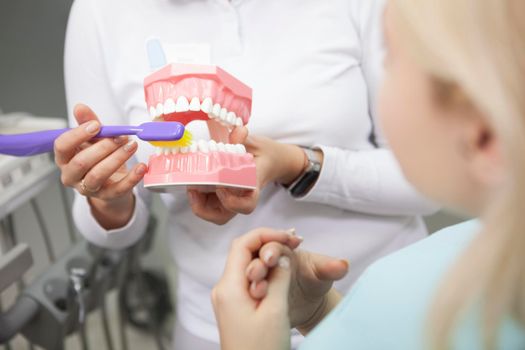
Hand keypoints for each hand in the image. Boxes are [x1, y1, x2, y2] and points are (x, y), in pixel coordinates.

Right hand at [55, 103, 146, 228]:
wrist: (111, 180)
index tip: (96, 125)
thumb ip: (87, 123)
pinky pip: (119, 189)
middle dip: (103, 147)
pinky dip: (132, 178)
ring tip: (132, 146)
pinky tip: (142, 167)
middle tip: (121, 136)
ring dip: (117, 159)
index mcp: (64, 158)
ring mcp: (88, 188)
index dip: (78, 135)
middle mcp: (71, 175)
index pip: (62, 146)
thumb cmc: (98, 156)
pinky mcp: (107, 196)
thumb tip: (80, 107)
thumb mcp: (93, 138)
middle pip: (82, 162)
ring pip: (97, 175)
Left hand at [188, 128, 307, 224]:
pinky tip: (192, 181)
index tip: (221, 186)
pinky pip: (207, 205)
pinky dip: (197, 198)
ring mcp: (230, 199)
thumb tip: (238, 132)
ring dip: (198, 204)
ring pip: (213, 214)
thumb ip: (245, 139)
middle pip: (223, 217)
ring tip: (191, 186)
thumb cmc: (264, 154)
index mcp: (253, 186)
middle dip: (205, 210)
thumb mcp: (257, 143)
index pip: (247, 205)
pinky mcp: (221, 197)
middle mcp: (240, 198)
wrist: (270, 161)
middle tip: (194, 189)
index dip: (232, 202)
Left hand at [212, 228, 302, 349]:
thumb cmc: (262, 349)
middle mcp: (224, 290)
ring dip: (268, 261)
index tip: (289, 237)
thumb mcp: (276, 310)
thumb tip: (281, 256)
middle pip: (243, 253)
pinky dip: (266, 275)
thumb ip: (279, 278)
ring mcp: (228, 300)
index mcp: (229, 287)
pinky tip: (282, 276)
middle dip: (269, 245)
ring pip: (247, 267)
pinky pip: (248, 282)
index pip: (242, 245)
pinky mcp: (235, 309)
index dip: (266, 235)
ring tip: (292, 258)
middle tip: (295, 244)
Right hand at [245, 238, 347, 333]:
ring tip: (257, 290)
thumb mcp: (323, 272)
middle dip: (256, 265)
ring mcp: (259, 278)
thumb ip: (330, 267)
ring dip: (251, 281)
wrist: (311, 303)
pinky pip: (248, 295)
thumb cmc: (316, 279)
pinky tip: (256, 303)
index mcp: (280, 249)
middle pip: (254, 259)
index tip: (271, 257)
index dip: (270, 249)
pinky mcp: (254, 295)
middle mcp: (265, 261)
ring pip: (248, 276)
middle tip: (257, 272)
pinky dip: (250, 297)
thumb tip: (344, 265)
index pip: (270, 244)